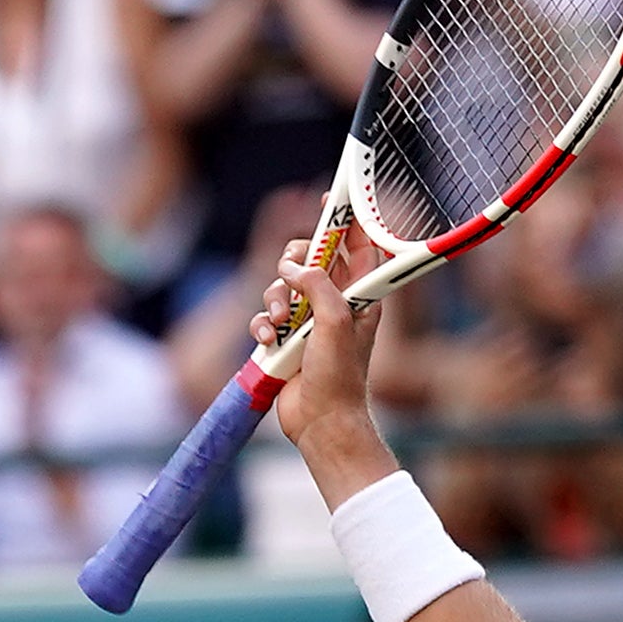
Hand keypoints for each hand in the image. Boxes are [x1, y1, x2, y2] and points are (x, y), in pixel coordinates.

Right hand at [263, 228, 387, 479]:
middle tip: (291, 270)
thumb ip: (318, 285)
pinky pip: (265, 317)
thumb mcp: (336, 321)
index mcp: (360, 296)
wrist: (321, 422)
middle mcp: (335, 303)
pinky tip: (267, 340)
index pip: (356, 246)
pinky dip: (262, 325)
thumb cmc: (340, 376)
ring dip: (274, 299)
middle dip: (296, 261)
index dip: (345, 220)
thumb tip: (294, 267)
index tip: (331, 199)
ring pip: (282, 286)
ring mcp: (308, 322)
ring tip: (278, 322)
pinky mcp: (285, 340)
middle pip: (311, 259)